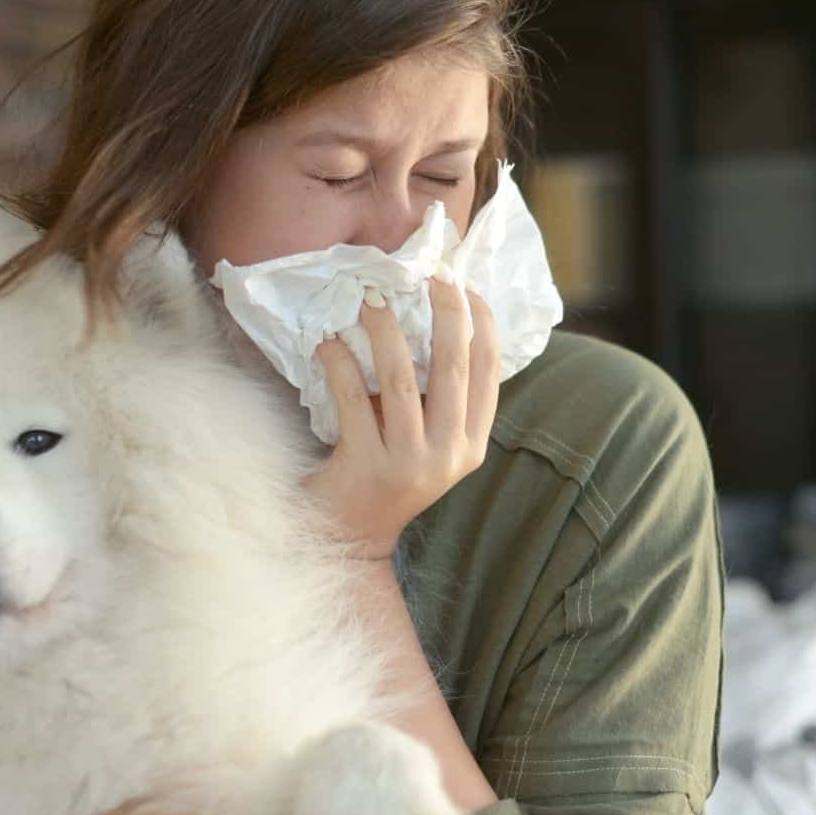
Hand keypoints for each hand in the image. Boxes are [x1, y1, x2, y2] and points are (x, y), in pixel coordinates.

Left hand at [306, 278, 499, 558]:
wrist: (349, 539)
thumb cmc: (385, 474)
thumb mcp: (428, 441)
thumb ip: (437, 397)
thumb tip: (439, 317)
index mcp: (471, 445)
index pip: (488, 372)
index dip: (481, 322)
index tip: (464, 284)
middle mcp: (448, 455)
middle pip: (451, 367)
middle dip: (443, 312)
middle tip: (426, 275)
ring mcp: (408, 464)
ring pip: (399, 380)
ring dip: (384, 331)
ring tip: (369, 300)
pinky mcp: (365, 468)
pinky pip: (352, 400)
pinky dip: (339, 364)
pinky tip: (327, 343)